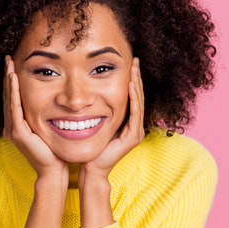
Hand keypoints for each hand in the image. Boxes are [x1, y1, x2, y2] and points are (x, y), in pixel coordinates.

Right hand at [2, 56, 67, 181]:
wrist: (53, 170)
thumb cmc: (55, 150)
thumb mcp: (48, 128)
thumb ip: (46, 115)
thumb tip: (57, 99)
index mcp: (17, 125)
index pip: (13, 98)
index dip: (12, 81)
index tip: (14, 63)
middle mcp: (11, 126)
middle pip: (8, 95)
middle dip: (8, 75)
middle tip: (8, 57)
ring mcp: (13, 130)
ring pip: (9, 99)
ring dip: (9, 80)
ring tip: (9, 63)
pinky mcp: (18, 133)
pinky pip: (14, 108)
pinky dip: (14, 92)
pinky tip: (14, 78)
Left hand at [80, 57, 145, 180]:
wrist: (91, 167)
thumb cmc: (90, 147)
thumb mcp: (96, 122)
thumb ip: (99, 109)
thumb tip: (90, 91)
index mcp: (128, 123)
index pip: (132, 97)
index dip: (132, 80)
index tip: (129, 63)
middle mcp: (135, 127)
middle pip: (138, 97)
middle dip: (136, 77)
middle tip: (135, 60)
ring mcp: (136, 132)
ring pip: (138, 103)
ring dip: (137, 84)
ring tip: (134, 68)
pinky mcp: (133, 137)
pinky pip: (134, 113)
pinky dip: (133, 98)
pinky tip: (130, 85)